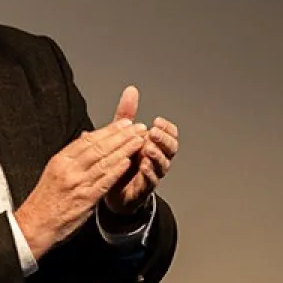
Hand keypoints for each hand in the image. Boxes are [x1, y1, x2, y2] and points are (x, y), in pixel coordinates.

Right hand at [15, 118, 146, 257]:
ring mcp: (78, 183)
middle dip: (121, 135)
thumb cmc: (44, 202)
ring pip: (105, 161)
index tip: (123, 123)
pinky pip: (104, 181)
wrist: (34, 226)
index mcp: (60, 160)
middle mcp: (69, 169)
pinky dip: (117, 170)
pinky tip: (128, 162)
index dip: (108, 130)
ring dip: (124, 149)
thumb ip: (70, 159)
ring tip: (138, 140)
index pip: (88, 140)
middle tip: (137, 127)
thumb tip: (84, 142)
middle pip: (99, 146)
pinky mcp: (86, 199)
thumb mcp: (53, 173)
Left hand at [104, 86, 177, 215]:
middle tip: (153, 133)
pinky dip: (148, 173)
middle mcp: (157, 159)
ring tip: (148, 148)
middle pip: (171, 149)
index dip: (167, 128)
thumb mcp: (122, 134)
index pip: (170, 134)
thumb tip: (131, 90)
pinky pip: (150, 181)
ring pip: (162, 165)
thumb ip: (127, 114)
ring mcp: (152, 174)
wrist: (112, 191)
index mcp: (154, 145)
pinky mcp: (143, 189)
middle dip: (164, 139)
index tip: (157, 121)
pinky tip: (143, 165)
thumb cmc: (121, 161)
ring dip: (157, 155)